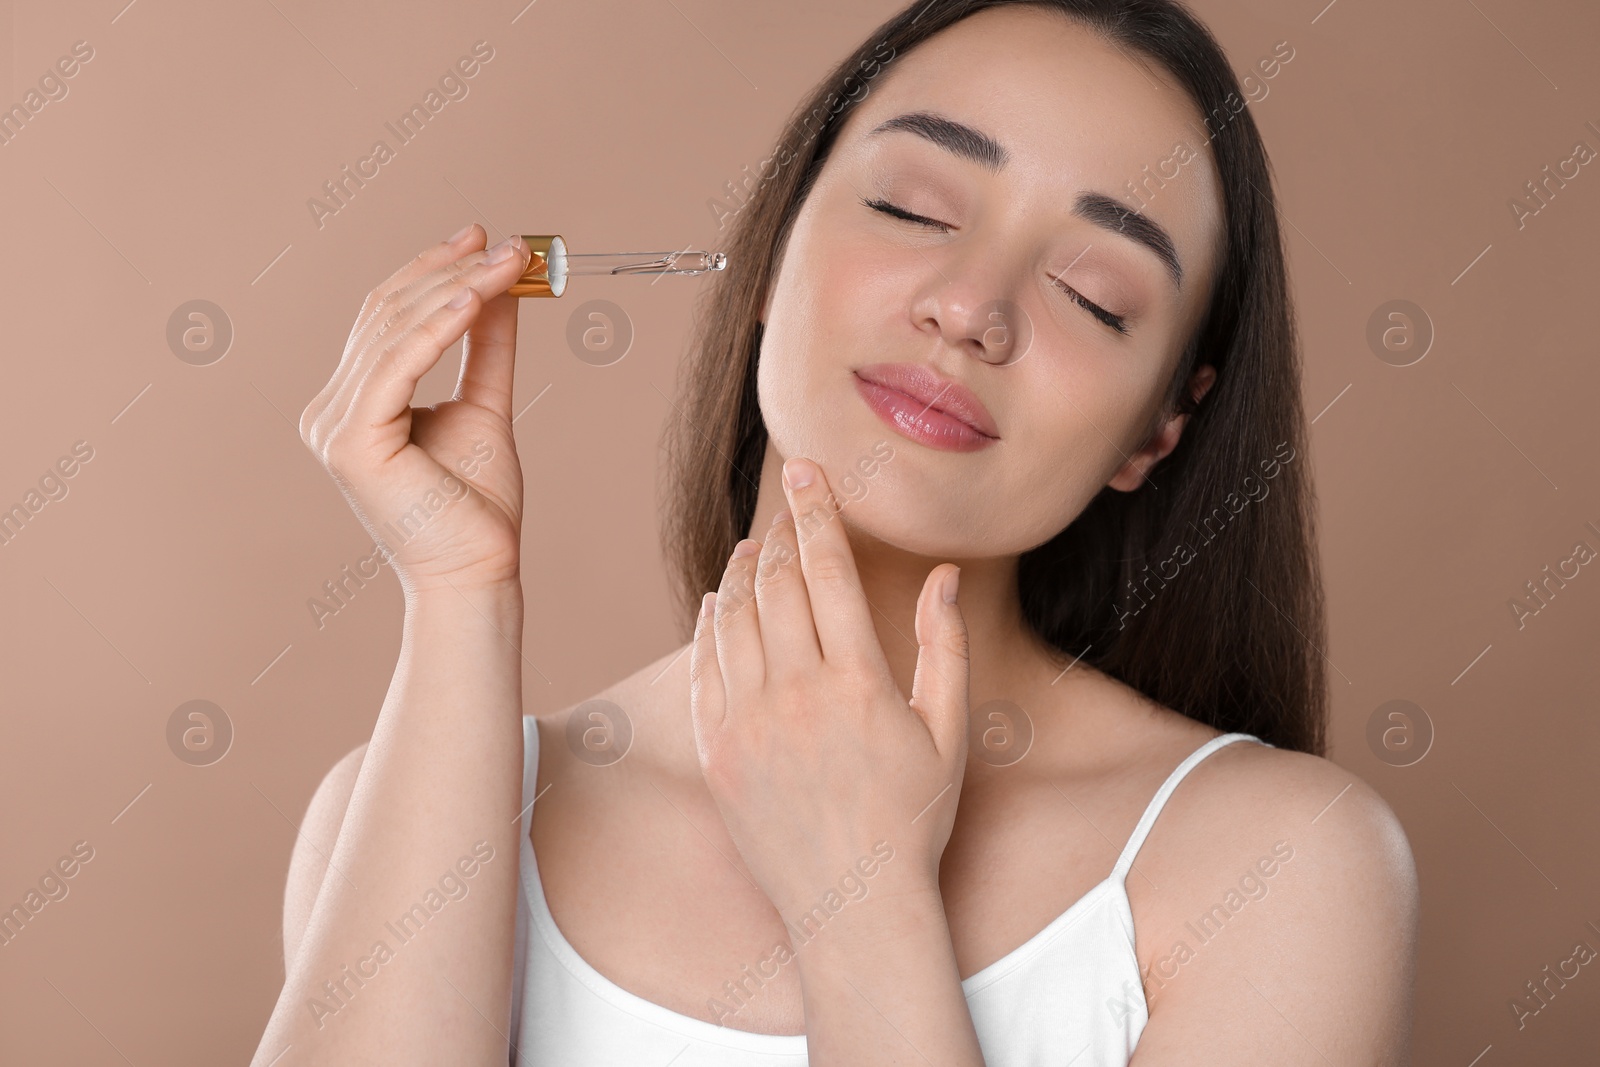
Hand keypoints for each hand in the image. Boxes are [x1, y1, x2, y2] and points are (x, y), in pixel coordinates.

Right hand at [299, 225, 531, 594]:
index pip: (387, 317)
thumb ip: (486, 348)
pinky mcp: (351, 441)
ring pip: (394, 332)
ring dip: (456, 288)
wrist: (478, 568)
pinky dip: (438, 327)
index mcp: (353, 402)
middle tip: (504, 242)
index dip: (432, 269)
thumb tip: (499, 288)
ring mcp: (333, 426)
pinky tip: (476, 298)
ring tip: (507, 262)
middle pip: (388, 315)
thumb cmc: (477, 504)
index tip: (480, 236)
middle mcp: (330, 409)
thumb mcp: (485, 406)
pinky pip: (397, 366)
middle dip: (450, 270)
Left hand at [688, 456, 970, 919]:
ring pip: (731, 619)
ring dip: (738, 574)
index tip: (808, 471)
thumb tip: (945, 574)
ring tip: (749, 551)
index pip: (829, 571)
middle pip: (775, 585)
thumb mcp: (950, 733)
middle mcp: (796, 694)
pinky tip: (715, 606)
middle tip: (783, 507)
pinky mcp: (715, 752)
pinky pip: (702, 668)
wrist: (853, 904)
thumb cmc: (913, 819)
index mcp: (858, 682)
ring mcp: (748, 724)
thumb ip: (945, 646)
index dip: (817, 513)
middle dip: (778, 534)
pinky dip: (707, 626)